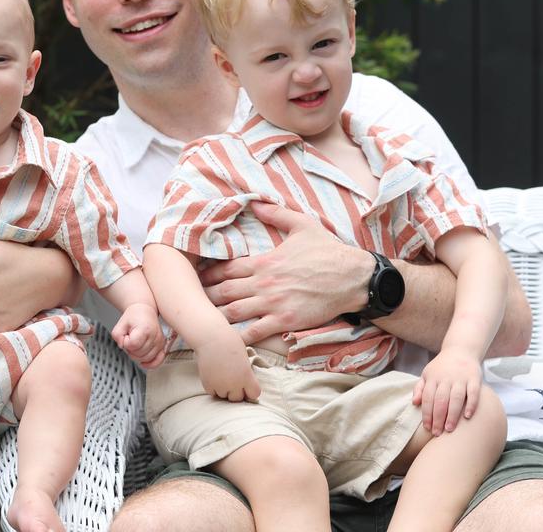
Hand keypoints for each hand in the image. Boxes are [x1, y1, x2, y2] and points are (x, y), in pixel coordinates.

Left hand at [112, 302, 166, 368]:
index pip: (132, 345)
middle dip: (130, 349)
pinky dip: (151, 364)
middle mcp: (154, 336)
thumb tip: (122, 346)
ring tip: (136, 344)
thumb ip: (117, 336)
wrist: (145, 311)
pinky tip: (143, 363)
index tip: (126, 335)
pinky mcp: (162, 346)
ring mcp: (160, 342)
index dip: (126, 342)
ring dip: (137, 355)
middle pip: (139, 353)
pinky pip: (158, 360)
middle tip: (130, 339)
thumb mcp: (121, 323)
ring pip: (146, 358)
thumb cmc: (134, 316)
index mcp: (144, 329)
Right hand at [193, 326, 259, 401]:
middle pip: (237, 398)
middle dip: (235, 391)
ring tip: (221, 375)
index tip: (246, 384)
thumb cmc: (230, 343)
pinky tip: (213, 375)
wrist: (211, 337)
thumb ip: (246, 375)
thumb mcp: (244, 359)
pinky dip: (213, 387)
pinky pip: (212, 392)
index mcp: (247, 377)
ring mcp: (220, 385)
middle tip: (231, 378)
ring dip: (223, 389)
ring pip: (224, 396)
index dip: (250, 390)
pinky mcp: (207, 384)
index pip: (254, 395)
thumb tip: (243, 388)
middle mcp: (234, 384)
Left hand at [198, 202, 369, 344]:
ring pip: (233, 312)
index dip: (206, 274)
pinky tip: (224, 341)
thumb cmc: (329, 251)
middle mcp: (263, 283)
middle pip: (222, 291)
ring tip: (199, 321)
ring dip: (214, 316)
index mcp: (264, 261)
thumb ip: (277, 214)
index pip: (225, 268)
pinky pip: (254, 332)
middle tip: (188, 301)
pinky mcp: (284, 321)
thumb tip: (257, 202)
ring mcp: (273, 303)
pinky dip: (237, 337)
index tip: (194, 278)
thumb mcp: (303, 225)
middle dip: (203, 296)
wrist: (354, 278)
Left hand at [413, 347, 482, 435]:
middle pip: (440, 400)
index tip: (427, 428)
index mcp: (432, 378)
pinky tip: (468, 417)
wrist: (460, 350)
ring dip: (452, 414)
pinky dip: (471, 404)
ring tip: (449, 429)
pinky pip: (473, 393)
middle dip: (438, 418)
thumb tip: (414, 403)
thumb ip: (420, 388)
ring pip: (455, 398)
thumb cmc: (441, 367)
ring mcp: (460, 378)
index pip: (427, 398)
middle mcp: (446, 378)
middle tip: (438, 433)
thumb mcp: (427, 374)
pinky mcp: (474, 378)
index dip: (427, 414)